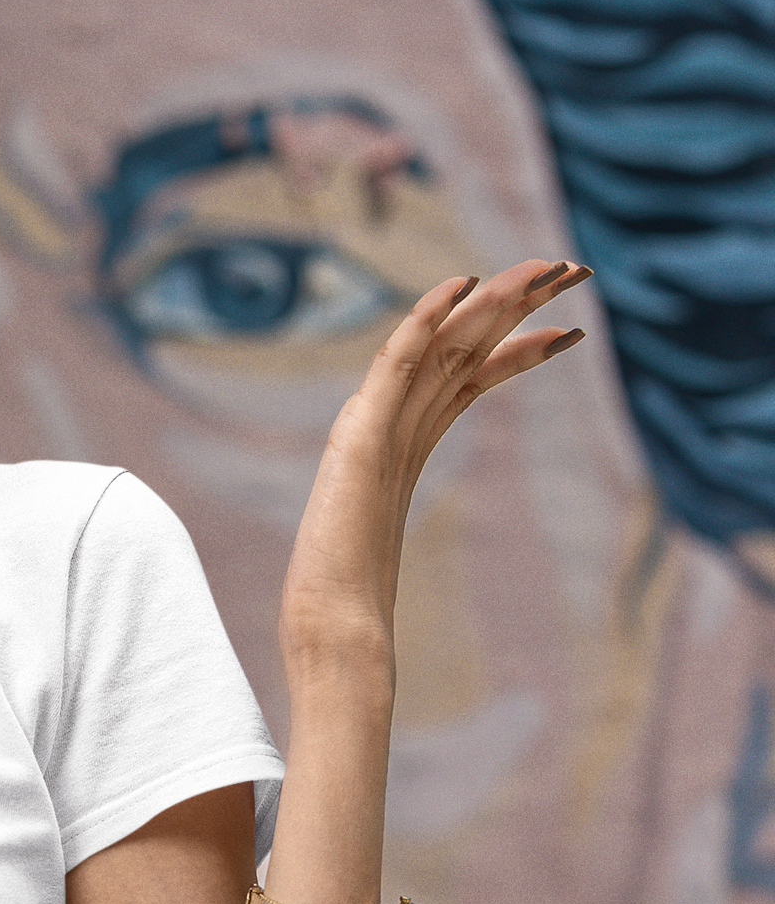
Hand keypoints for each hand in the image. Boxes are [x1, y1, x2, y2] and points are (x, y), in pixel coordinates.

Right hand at [280, 257, 590, 673]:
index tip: (570, 329)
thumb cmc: (349, 617)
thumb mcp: (386, 568)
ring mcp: (371, 432)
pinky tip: (462, 284)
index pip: (471, 383)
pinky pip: (396, 362)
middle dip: (518, 305)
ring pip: (441, 346)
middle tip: (574, 268)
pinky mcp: (358, 440)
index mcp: (401, 454)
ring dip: (495, 300)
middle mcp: (389, 431)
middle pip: (463, 350)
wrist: (330, 636)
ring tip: (551, 267)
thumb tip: (400, 587)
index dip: (519, 350)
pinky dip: (426, 319)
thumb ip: (392, 556)